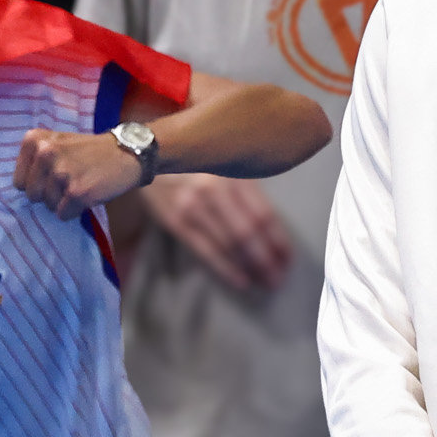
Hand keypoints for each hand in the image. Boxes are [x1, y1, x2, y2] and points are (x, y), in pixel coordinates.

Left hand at [14, 128, 145, 220]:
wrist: (125, 153)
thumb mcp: (56, 142)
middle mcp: (45, 153)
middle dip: (49, 194)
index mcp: (34, 140)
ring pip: (48, 206)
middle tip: (70, 180)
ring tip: (81, 184)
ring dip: (64, 202)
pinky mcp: (77, 192)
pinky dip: (75, 210)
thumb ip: (34, 159)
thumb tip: (18, 189)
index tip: (53, 175)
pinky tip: (88, 194)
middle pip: (32, 195)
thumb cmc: (87, 151)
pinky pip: (63, 214)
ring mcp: (61, 173)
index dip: (37, 183)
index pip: (19, 182)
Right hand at [139, 174, 291, 291]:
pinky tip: (241, 280)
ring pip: (230, 244)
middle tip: (279, 278)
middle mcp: (213, 189)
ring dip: (251, 267)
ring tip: (266, 281)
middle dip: (267, 260)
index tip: (288, 258)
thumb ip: (245, 190)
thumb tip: (271, 230)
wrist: (148, 155)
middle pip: (248, 232)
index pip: (263, 214)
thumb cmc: (195, 162)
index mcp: (232, 173)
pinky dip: (226, 268)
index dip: (279, 240)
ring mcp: (192, 206)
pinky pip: (205, 250)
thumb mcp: (223, 165)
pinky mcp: (175, 220)